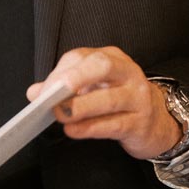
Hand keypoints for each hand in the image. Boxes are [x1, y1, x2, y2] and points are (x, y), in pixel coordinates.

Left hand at [26, 46, 180, 160]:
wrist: (154, 123)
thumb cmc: (117, 100)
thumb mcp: (92, 88)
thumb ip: (62, 87)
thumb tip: (34, 93)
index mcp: (112, 58)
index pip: (82, 58)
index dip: (60, 73)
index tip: (41, 91)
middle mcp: (128, 73)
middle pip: (103, 66)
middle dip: (76, 77)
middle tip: (54, 94)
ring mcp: (138, 98)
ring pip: (110, 99)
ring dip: (81, 107)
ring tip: (60, 116)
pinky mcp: (140, 123)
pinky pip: (115, 124)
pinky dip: (91, 128)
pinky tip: (74, 131)